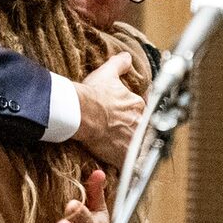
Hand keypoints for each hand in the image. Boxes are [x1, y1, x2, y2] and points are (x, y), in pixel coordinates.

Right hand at [72, 52, 144, 168]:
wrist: (81, 113)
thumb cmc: (92, 94)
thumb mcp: (107, 72)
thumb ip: (120, 64)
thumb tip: (127, 56)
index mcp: (137, 105)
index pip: (142, 111)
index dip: (134, 115)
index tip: (125, 118)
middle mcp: (139, 122)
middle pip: (141, 130)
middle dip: (134, 132)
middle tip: (121, 135)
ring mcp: (132, 140)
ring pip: (137, 147)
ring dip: (132, 149)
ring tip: (122, 151)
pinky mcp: (123, 155)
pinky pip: (129, 163)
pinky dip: (127, 165)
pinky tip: (122, 166)